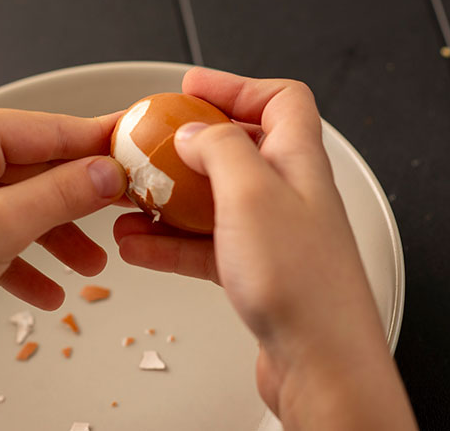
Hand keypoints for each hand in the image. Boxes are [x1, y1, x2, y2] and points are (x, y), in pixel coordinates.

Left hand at [0, 106, 125, 429]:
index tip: (132, 149)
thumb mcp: (2, 226)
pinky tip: (47, 290)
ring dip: (53, 237)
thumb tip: (106, 173)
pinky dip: (20, 258)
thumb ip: (63, 194)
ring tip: (90, 267)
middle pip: (33, 170)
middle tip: (120, 215)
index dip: (96, 142)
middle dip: (76, 205)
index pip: (47, 129)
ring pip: (15, 205)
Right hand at [114, 68, 416, 429]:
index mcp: (297, 161)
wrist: (320, 361)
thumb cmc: (301, 281)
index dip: (235, 86)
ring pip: (212, 202)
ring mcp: (270, 235)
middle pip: (237, 150)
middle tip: (151, 148)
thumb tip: (195, 132)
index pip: (280, 100)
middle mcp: (287, 194)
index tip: (191, 87)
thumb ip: (220, 148)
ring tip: (129, 205)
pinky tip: (138, 247)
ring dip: (167, 201)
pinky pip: (203, 246)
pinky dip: (169, 243)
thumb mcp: (251, 192)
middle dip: (188, 147)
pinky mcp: (254, 272)